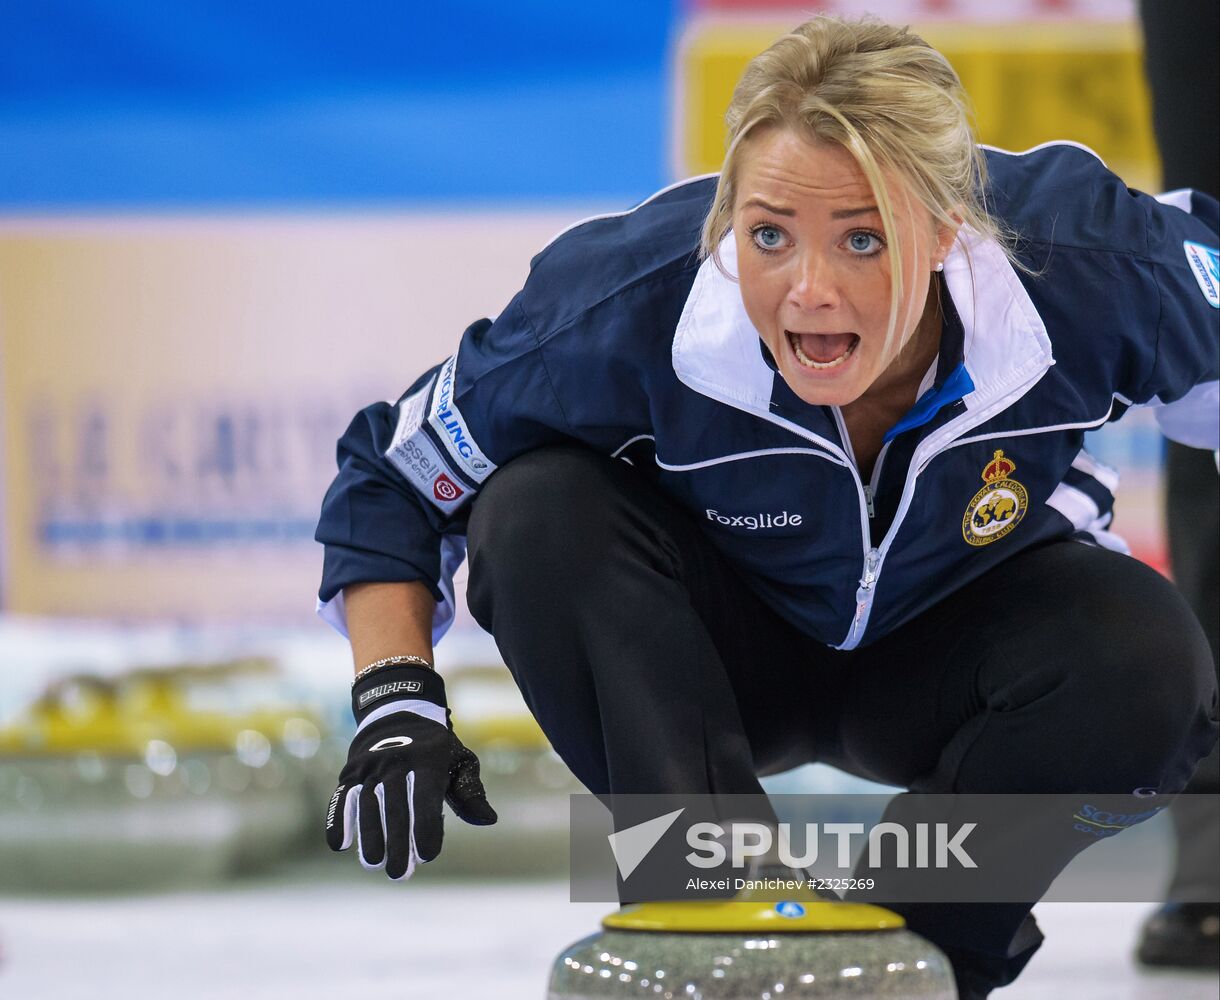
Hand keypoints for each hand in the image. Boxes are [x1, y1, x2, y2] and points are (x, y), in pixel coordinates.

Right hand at [325, 664, 496, 878]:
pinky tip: (340, 845)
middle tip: (399, 874)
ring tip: (374, 864)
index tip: (427, 856)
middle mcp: (396, 762)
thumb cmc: (436, 749)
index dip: (425, 829)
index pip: (425, 800)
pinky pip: (341, 797)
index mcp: (427, 761)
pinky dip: (337, 820)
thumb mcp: (460, 761)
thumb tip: (488, 820)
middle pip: (394, 807)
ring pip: (367, 805)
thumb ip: (471, 792)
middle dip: (396, 843)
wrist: (398, 713)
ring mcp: (370, 767)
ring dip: (369, 837)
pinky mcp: (350, 772)